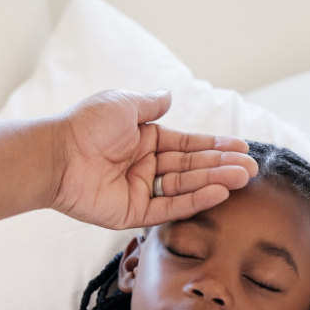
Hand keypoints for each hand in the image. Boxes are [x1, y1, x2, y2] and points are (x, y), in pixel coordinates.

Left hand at [51, 89, 257, 228]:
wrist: (57, 155)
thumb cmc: (85, 126)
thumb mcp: (123, 104)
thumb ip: (149, 104)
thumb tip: (169, 95)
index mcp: (144, 140)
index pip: (187, 145)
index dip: (214, 147)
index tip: (241, 147)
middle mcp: (145, 166)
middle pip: (191, 168)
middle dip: (221, 166)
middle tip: (252, 168)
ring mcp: (141, 191)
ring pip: (185, 187)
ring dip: (215, 182)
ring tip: (244, 177)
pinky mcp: (133, 213)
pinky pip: (169, 207)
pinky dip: (194, 201)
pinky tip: (219, 192)